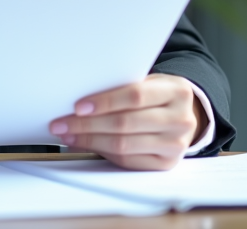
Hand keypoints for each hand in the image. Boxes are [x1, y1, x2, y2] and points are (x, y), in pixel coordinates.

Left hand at [49, 73, 204, 170]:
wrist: (185, 116)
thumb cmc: (157, 96)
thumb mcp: (149, 83)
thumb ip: (123, 87)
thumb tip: (80, 100)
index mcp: (177, 91)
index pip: (135, 96)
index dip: (104, 101)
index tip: (78, 106)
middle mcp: (180, 120)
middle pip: (125, 123)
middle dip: (87, 124)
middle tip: (62, 123)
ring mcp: (176, 145)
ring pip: (123, 144)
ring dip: (89, 139)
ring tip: (68, 134)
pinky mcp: (166, 164)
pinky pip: (127, 160)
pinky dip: (101, 151)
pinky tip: (85, 143)